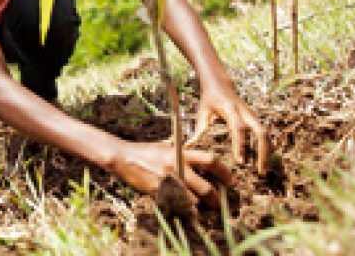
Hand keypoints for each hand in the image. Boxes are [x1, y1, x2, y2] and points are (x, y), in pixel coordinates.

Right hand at [111, 141, 232, 206]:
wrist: (123, 157)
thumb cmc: (145, 150)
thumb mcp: (165, 145)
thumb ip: (180, 149)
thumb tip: (194, 148)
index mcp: (181, 153)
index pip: (210, 160)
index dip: (225, 172)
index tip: (231, 180)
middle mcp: (177, 167)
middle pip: (206, 188)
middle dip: (215, 199)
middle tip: (218, 203)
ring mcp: (168, 181)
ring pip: (193, 201)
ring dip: (198, 207)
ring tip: (199, 208)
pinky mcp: (158, 192)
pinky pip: (176, 206)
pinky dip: (181, 210)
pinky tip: (182, 210)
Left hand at [186, 81, 269, 175]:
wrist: (219, 83)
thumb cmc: (209, 99)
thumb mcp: (202, 111)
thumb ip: (198, 130)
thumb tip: (188, 146)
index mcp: (231, 109)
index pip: (238, 128)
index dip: (240, 145)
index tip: (240, 161)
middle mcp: (245, 112)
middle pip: (261, 131)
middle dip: (263, 151)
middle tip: (260, 171)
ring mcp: (252, 115)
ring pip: (266, 134)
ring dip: (266, 152)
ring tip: (262, 170)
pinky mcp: (255, 118)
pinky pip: (264, 134)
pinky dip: (266, 147)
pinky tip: (262, 161)